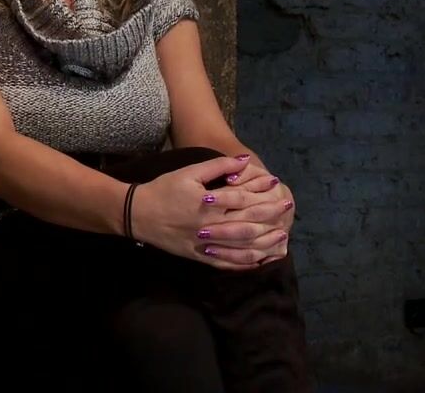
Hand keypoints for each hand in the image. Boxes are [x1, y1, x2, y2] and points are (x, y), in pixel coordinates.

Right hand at [130, 156, 289, 270]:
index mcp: (209, 204)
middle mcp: (211, 226)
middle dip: (270, 217)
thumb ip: (218, 166)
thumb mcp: (189, 172)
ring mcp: (206, 244)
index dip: (262, 191)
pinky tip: (259, 260)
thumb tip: (244, 161)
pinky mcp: (199, 256)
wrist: (137, 214)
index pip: (243, 198)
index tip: (277, 185)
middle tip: (288, 210)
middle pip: (247, 224)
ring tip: (281, 238)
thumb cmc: (164, 189)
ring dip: (264, 243)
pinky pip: (226, 263)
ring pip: (241, 248)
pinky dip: (244, 264)